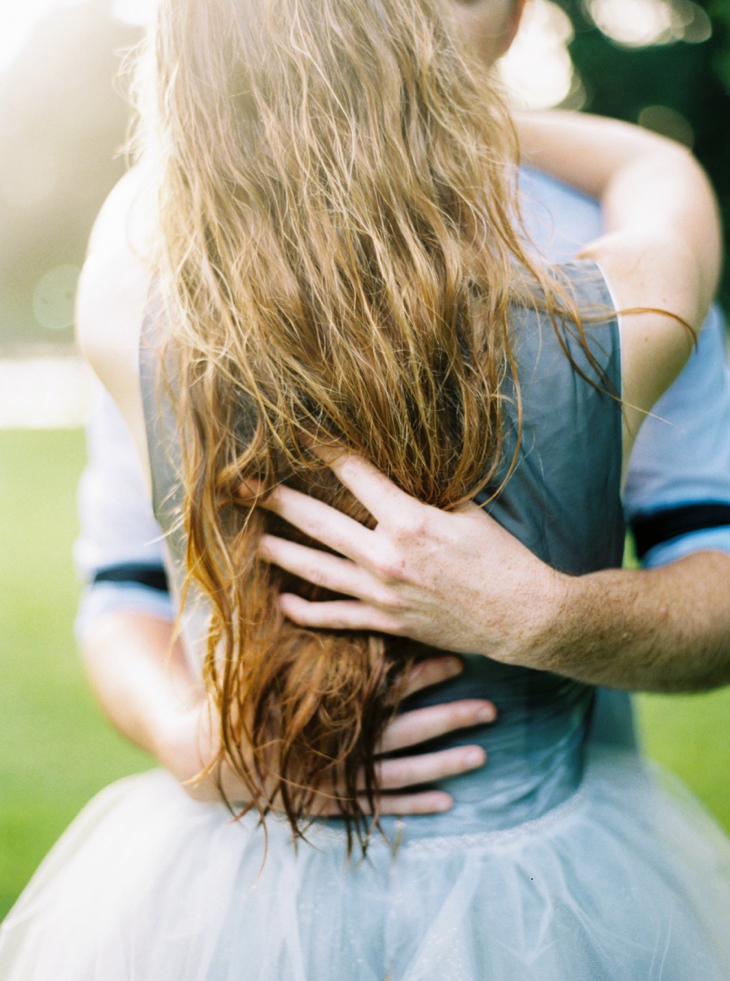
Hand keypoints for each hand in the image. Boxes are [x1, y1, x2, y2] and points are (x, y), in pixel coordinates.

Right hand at [157, 655, 495, 814]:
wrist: (205, 760)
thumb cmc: (235, 700)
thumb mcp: (258, 659)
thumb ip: (288, 625)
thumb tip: (301, 574)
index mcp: (325, 705)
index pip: (383, 684)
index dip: (422, 672)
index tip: (457, 658)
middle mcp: (336, 744)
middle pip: (405, 731)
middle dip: (449, 719)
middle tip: (491, 708)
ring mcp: (336, 780)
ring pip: (402, 772)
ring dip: (444, 762)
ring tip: (482, 755)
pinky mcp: (332, 804)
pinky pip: (380, 805)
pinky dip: (413, 804)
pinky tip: (447, 802)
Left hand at [252, 449, 567, 666]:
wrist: (523, 617)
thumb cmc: (501, 558)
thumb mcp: (466, 512)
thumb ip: (424, 495)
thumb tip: (394, 473)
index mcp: (408, 519)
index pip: (354, 473)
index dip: (323, 450)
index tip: (297, 434)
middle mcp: (387, 556)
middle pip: (318, 522)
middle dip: (277, 500)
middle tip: (243, 488)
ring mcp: (383, 593)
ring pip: (316, 570)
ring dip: (280, 552)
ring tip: (253, 539)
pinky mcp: (387, 622)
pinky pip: (336, 618)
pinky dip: (305, 613)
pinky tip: (282, 602)